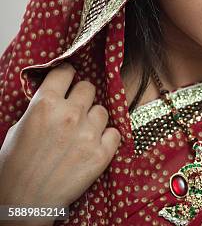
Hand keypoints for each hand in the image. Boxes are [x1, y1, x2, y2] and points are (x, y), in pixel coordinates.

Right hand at [0, 63, 120, 208]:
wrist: (24, 202)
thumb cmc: (15, 166)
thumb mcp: (19, 127)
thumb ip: (42, 107)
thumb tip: (57, 93)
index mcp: (44, 104)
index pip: (66, 72)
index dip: (67, 76)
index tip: (68, 81)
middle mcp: (69, 114)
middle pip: (88, 87)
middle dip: (81, 97)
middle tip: (74, 110)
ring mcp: (89, 134)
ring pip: (103, 110)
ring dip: (94, 119)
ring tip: (81, 133)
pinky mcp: (102, 153)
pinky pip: (114, 133)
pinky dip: (106, 138)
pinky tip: (93, 146)